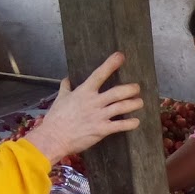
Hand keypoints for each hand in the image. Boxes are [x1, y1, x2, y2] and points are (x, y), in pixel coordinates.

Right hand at [25, 52, 144, 164]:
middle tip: (137, 88)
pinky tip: (136, 121)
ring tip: (140, 102)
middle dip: (131, 89)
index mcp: (84, 92)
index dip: (111, 64)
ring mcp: (99, 116)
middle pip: (118, 92)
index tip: (120, 56)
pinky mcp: (102, 130)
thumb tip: (67, 79)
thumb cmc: (56, 118)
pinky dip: (130, 123)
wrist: (54, 137)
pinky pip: (120, 125)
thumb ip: (65, 88)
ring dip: (134, 104)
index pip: (99, 74)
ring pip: (122, 107)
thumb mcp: (60, 99)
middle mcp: (94, 102)